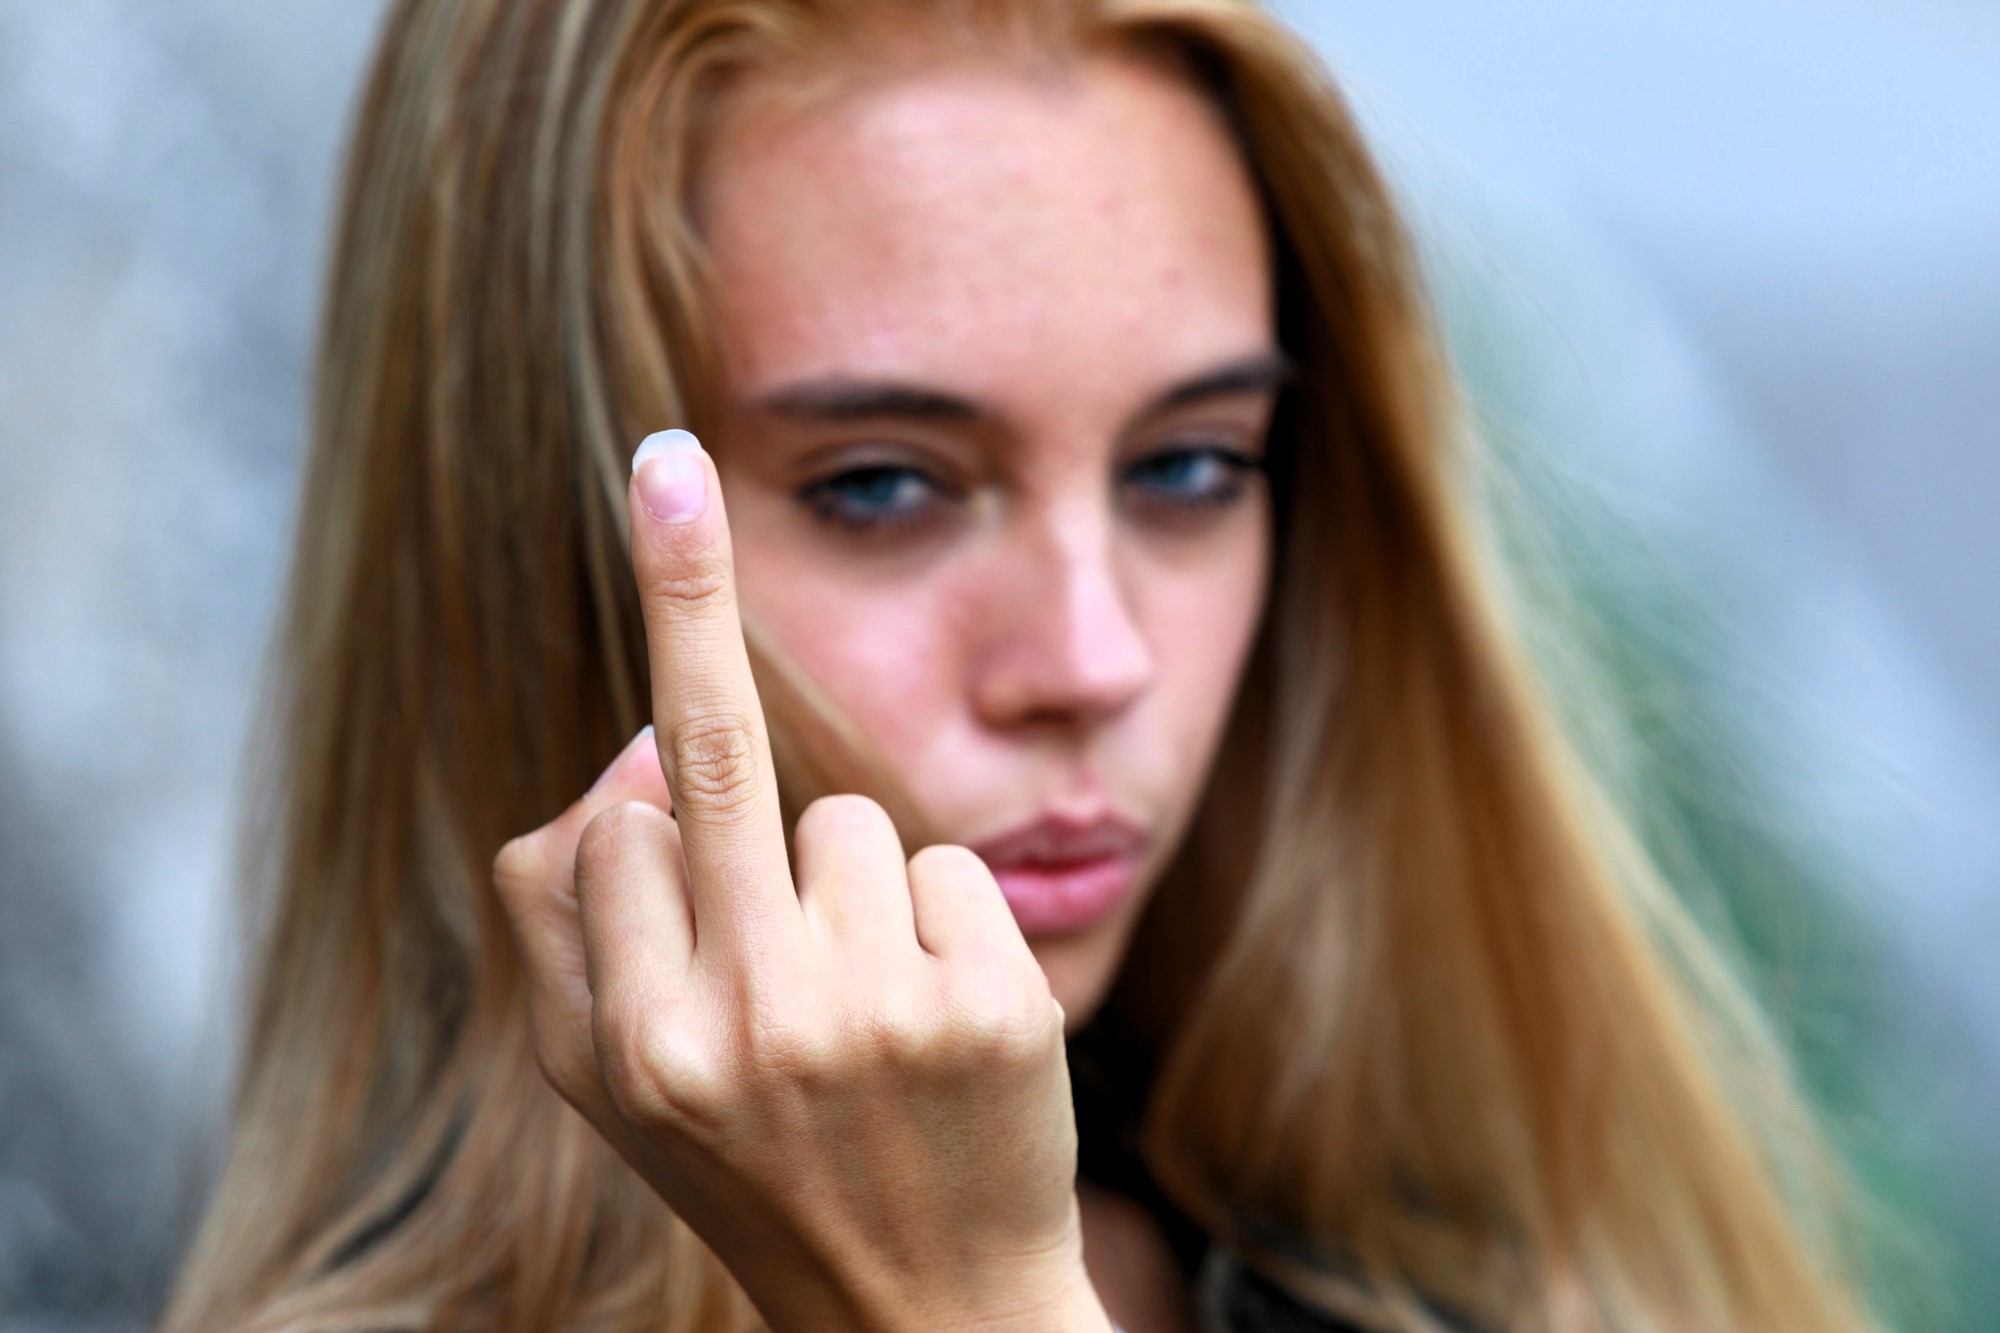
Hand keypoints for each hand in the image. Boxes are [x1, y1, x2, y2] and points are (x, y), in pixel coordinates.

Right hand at [492, 431, 1110, 1332]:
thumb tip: (633, 744)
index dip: (646, 802)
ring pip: (846, 824)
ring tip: (862, 1015)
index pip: (618, 823)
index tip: (626, 567)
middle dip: (680, 590)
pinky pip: (947, 867)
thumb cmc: (752, 1162)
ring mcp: (876, 1018)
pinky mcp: (992, 1008)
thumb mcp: (609, 1084)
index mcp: (632, 1048)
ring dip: (848, 890)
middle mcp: (743, 1032)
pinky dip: (941, 922)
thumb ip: (572, 918)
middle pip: (713, 760)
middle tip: (664, 458)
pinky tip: (938, 1023)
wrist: (924, 1306)